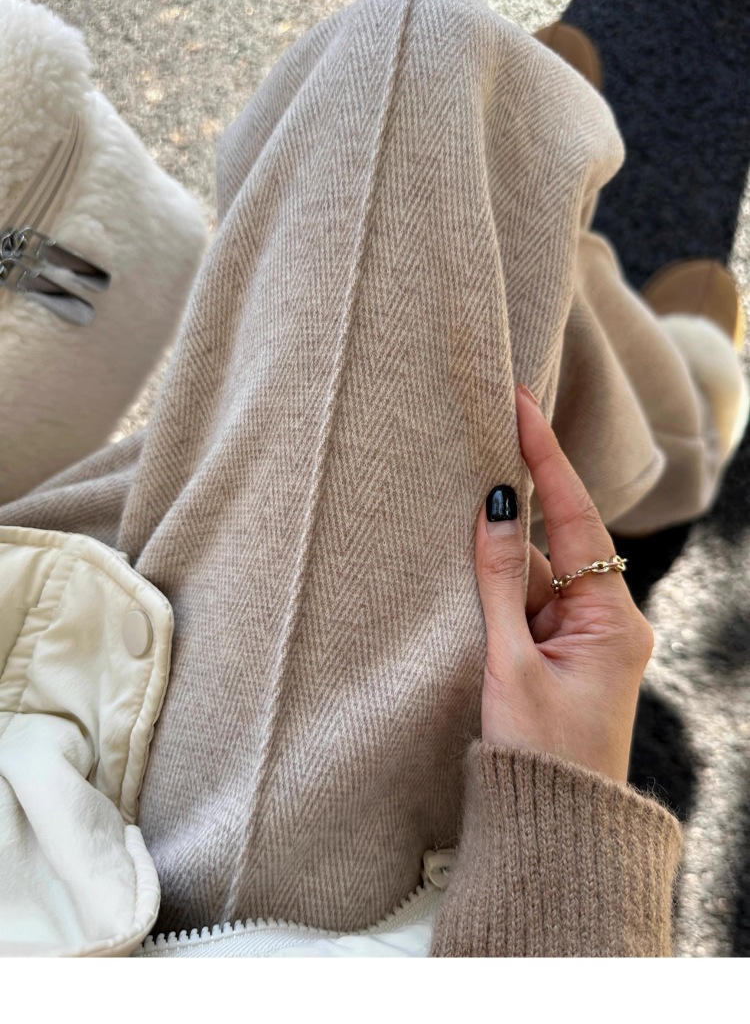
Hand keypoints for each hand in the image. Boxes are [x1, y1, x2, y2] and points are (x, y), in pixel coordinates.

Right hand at [475, 384, 653, 782]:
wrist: (554, 828)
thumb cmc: (538, 755)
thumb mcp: (509, 663)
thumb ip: (499, 581)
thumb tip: (496, 505)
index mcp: (612, 621)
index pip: (576, 518)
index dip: (546, 457)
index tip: (521, 403)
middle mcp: (607, 621)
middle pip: (557, 540)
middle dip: (520, 498)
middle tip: (488, 430)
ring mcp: (585, 638)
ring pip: (536, 573)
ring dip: (500, 555)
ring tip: (463, 515)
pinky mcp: (562, 654)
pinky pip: (529, 602)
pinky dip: (500, 588)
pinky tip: (468, 572)